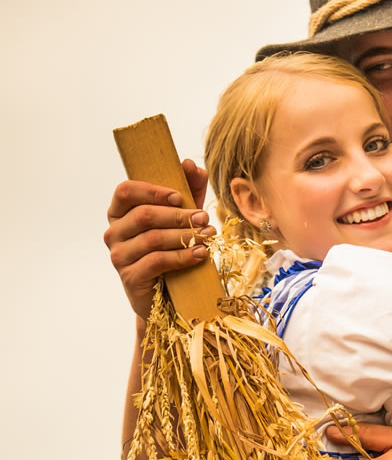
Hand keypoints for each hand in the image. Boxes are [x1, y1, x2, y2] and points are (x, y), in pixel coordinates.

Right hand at [104, 159, 213, 319]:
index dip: (152, 191)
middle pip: (144, 215)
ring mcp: (119, 256)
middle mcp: (114, 232)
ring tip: (208, 236)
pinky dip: (182, 256)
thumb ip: (188, 189)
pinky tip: (201, 255)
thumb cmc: (173, 248)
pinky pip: (156, 261)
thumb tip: (191, 164)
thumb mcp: (183, 216)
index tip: (179, 197)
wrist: (168, 294)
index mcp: (120, 212)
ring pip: (152, 238)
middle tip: (204, 218)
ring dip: (185, 236)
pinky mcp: (130, 277)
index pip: (126, 191)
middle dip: (179, 215)